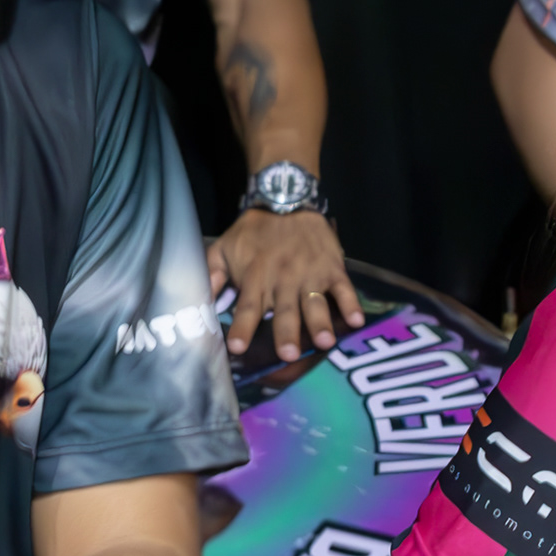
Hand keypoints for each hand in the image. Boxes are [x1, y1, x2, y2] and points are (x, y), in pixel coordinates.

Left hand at [207, 204, 362, 360]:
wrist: (287, 199)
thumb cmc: (252, 231)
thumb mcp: (223, 249)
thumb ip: (210, 275)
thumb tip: (198, 304)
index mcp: (256, 278)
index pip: (248, 307)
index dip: (242, 328)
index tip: (237, 348)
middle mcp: (283, 280)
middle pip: (284, 311)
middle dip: (286, 333)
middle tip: (288, 355)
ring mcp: (310, 274)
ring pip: (315, 302)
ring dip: (320, 322)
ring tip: (325, 343)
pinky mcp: (332, 268)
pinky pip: (344, 288)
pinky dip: (351, 303)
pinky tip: (357, 321)